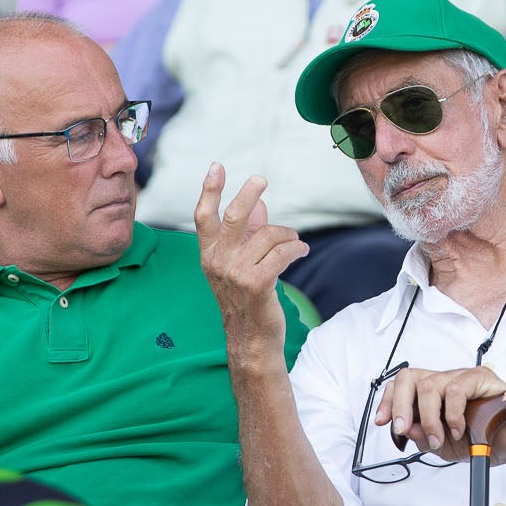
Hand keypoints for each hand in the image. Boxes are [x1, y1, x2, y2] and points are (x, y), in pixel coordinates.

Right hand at [194, 165, 307, 339]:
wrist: (250, 338)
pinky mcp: (256, 284)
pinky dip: (296, 248)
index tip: (217, 166)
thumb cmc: (247, 299)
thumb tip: (259, 205)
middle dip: (247, 194)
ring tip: (295, 241)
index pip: (203, 217)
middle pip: (232, 217)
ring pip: (267, 235)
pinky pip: (282, 253)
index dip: (209, 190)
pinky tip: (302, 250)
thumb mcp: (240, 265)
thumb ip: (248, 235)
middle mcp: (217, 262)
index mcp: (209, 255)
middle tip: (261, 179)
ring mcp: (235, 273)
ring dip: (287, 234)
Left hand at [376, 365, 505, 456]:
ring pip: (430, 385)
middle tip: (403, 428)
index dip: (388, 401)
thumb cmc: (482, 439)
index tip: (383, 422)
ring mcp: (462, 377)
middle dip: (399, 405)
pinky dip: (452, 414)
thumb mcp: (444, 446)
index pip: (402, 386)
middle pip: (409, 377)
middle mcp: (444, 381)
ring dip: (430, 418)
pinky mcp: (480, 377)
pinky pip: (456, 389)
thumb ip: (424, 436)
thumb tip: (407, 428)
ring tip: (441, 438)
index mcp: (433, 395)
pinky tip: (459, 428)